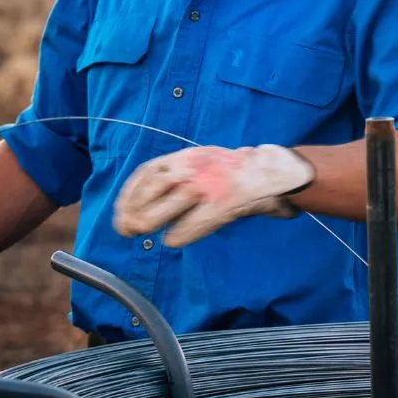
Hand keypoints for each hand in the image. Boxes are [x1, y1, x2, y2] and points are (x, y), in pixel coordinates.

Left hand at [113, 144, 313, 246]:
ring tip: (139, 232)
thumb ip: (178, 178)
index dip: (130, 193)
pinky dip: (181, 232)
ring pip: (174, 200)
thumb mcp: (202, 164)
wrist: (276, 173)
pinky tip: (172, 241)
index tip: (120, 211)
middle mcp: (198, 165)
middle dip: (134, 207)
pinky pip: (198, 219)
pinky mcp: (227, 202)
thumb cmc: (235, 174)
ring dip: (152, 219)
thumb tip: (144, 204)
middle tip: (124, 228)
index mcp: (189, 156)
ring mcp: (213, 183)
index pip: (149, 172)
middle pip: (157, 185)